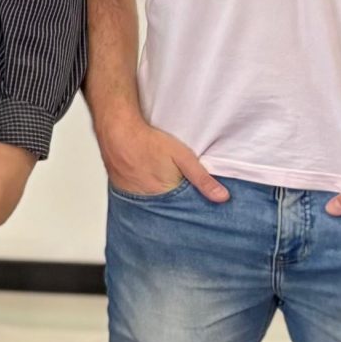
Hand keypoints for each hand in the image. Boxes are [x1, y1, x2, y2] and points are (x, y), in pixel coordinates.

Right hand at [95, 118, 229, 202]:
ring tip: (161, 185)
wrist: (117, 129)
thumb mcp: (182, 157)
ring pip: (150, 205)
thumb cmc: (148, 141)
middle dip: (175, 206)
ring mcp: (130, 196)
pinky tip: (147, 182)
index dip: (190, 208)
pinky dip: (144, 194)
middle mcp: (146, 200)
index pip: (183, 212)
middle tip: (178, 191)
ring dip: (158, 200)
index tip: (197, 206)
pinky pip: (136, 199)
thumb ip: (202, 178)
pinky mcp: (120, 189)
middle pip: (166, 210)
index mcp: (164, 195)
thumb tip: (223, 197)